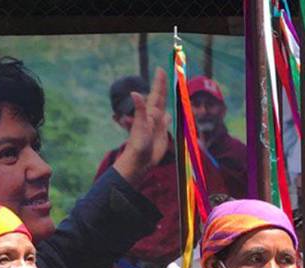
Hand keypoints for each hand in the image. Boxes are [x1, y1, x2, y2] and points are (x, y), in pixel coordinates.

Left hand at [114, 68, 171, 185]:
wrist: (139, 161)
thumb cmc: (138, 144)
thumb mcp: (140, 126)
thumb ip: (140, 110)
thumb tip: (135, 93)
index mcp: (149, 113)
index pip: (157, 94)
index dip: (159, 82)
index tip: (160, 69)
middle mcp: (154, 117)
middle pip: (160, 98)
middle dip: (163, 86)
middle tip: (164, 72)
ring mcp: (157, 126)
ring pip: (163, 109)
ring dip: (165, 100)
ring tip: (167, 90)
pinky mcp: (161, 135)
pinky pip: (166, 123)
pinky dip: (169, 118)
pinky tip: (169, 116)